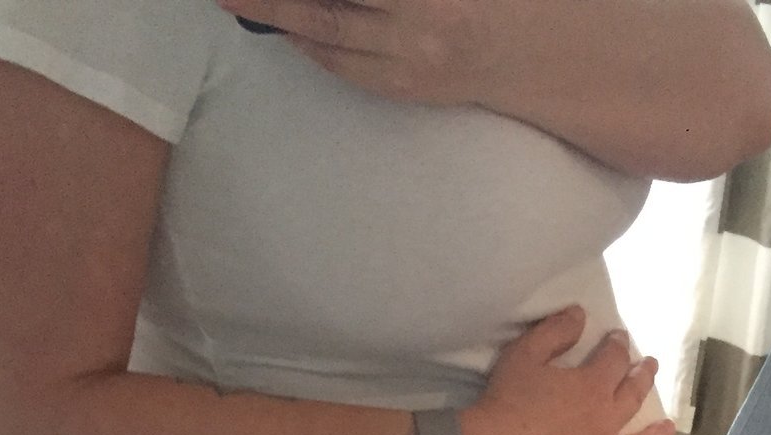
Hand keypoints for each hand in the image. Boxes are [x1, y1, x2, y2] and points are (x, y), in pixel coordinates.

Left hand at [215, 0, 506, 104]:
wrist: (529, 48)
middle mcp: (418, 29)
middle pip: (325, 11)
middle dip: (271, 1)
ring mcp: (410, 65)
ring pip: (327, 40)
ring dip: (279, 17)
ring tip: (240, 0)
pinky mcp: (406, 88)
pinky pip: (344, 66)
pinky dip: (309, 41)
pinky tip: (285, 24)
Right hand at [461, 306, 676, 434]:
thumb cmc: (504, 405)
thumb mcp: (523, 355)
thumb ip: (554, 332)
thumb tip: (580, 314)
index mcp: (591, 386)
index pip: (614, 360)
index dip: (618, 346)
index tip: (619, 339)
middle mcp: (606, 421)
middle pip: (633, 396)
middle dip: (643, 377)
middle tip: (648, 367)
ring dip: (656, 432)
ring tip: (668, 425)